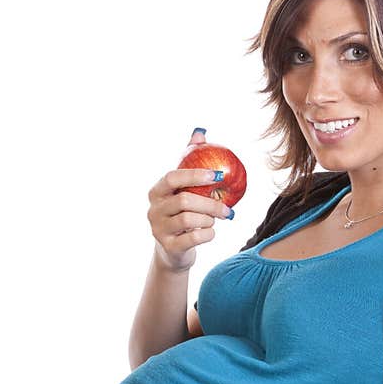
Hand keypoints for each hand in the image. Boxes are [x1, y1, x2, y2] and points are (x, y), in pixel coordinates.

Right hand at [148, 128, 233, 272]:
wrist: (173, 251)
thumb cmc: (182, 213)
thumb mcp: (184, 189)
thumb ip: (189, 161)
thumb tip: (200, 133)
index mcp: (157, 191)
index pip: (172, 177)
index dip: (195, 175)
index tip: (218, 175)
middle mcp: (153, 209)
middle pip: (185, 201)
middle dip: (211, 204)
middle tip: (229, 209)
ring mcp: (158, 229)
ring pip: (190, 219)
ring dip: (209, 219)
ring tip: (215, 220)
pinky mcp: (168, 247)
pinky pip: (194, 238)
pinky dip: (208, 234)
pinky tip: (211, 232)